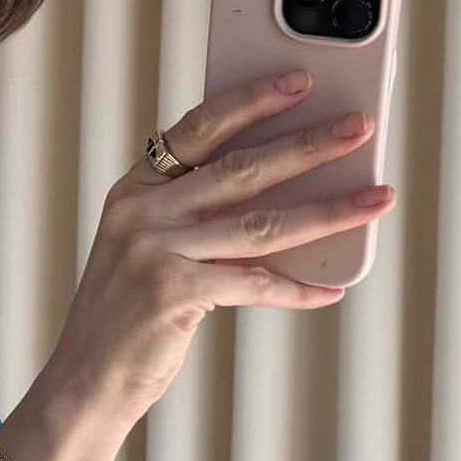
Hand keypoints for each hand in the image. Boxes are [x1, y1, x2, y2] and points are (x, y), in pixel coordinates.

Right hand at [53, 68, 397, 429]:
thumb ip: (194, 217)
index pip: (198, 128)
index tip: (300, 81)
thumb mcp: (147, 250)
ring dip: (328, 212)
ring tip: (375, 199)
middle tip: (359, 128)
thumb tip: (281, 191)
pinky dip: (297, 290)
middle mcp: (142, 214)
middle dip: (309, 145)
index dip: (251, 100)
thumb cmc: (125, 317)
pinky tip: (330, 288)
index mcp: (135, 193)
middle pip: (241, 168)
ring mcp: (154, 252)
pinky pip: (254, 284)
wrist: (85, 380)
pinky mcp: (171, 294)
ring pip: (261, 224)